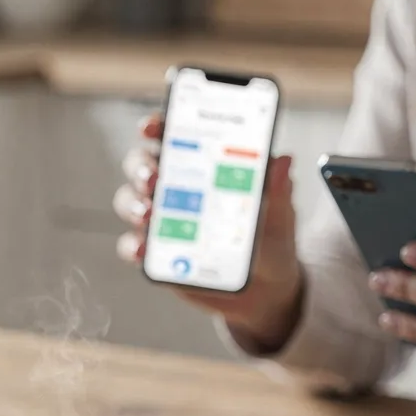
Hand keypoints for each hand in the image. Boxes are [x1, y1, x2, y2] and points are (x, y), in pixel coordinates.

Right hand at [113, 112, 304, 352]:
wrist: (268, 289)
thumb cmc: (272, 239)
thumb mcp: (279, 214)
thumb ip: (277, 190)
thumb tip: (284, 161)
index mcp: (206, 164)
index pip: (174, 135)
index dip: (158, 126)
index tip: (150, 128)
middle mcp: (178, 186)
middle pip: (143, 164)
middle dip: (142, 167)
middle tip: (154, 179)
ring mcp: (163, 219)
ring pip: (131, 201)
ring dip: (133, 204)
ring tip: (149, 214)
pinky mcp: (158, 253)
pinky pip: (134, 246)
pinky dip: (133, 246)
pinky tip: (143, 250)